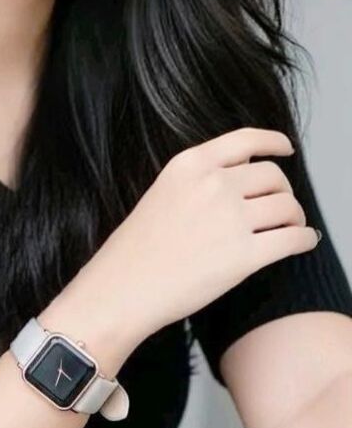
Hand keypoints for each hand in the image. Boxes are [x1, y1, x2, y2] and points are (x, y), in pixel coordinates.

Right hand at [98, 127, 318, 343]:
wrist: (122, 287)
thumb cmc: (138, 248)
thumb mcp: (165, 190)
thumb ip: (202, 178)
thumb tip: (247, 175)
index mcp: (191, 164)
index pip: (246, 140)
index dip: (274, 142)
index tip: (285, 149)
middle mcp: (214, 184)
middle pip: (273, 176)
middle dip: (283, 191)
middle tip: (282, 207)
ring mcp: (230, 219)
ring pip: (287, 207)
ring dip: (295, 217)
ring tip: (291, 227)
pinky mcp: (244, 255)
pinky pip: (292, 239)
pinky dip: (305, 239)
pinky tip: (303, 242)